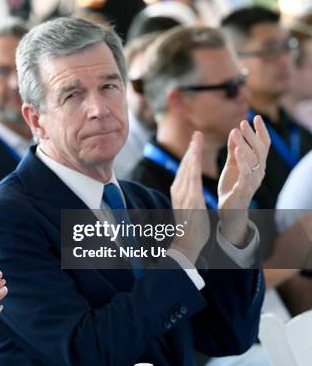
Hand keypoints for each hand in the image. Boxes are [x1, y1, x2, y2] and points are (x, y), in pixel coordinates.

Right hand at [169, 132, 210, 262]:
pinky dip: (193, 166)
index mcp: (179, 190)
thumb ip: (188, 193)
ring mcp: (182, 194)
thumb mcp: (189, 205)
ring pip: (187, 168)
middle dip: (191, 149)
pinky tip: (196, 157)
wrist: (187, 242)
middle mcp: (178, 190)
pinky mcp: (189, 199)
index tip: (196, 142)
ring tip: (197, 139)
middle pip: (185, 165)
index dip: (190, 154)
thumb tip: (190, 185)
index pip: (185, 168)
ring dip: (192, 152)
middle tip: (197, 134)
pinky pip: (191, 179)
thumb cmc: (190, 226)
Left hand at [217, 116, 269, 245]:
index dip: (261, 131)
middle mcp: (259, 171)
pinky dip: (243, 159)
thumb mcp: (232, 165)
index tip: (256, 117)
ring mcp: (253, 179)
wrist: (229, 210)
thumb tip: (234, 132)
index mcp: (257, 164)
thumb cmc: (231, 185)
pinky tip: (237, 149)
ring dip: (245, 143)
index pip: (264, 145)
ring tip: (237, 130)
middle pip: (260, 149)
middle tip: (244, 121)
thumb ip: (234, 150)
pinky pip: (246, 172)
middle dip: (252, 134)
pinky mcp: (244, 187)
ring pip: (253, 158)